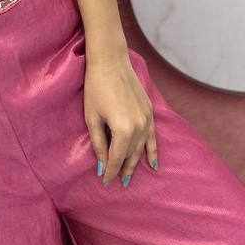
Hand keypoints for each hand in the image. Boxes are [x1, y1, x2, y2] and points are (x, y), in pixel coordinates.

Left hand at [83, 49, 157, 184]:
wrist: (111, 62)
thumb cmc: (96, 88)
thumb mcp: (92, 118)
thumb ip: (98, 144)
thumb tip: (102, 166)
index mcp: (123, 130)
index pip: (116, 159)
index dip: (110, 172)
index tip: (104, 182)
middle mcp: (139, 127)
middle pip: (130, 155)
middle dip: (122, 170)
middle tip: (116, 182)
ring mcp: (147, 119)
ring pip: (142, 149)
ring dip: (135, 163)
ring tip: (129, 177)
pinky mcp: (150, 112)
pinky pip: (153, 137)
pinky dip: (153, 151)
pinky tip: (153, 164)